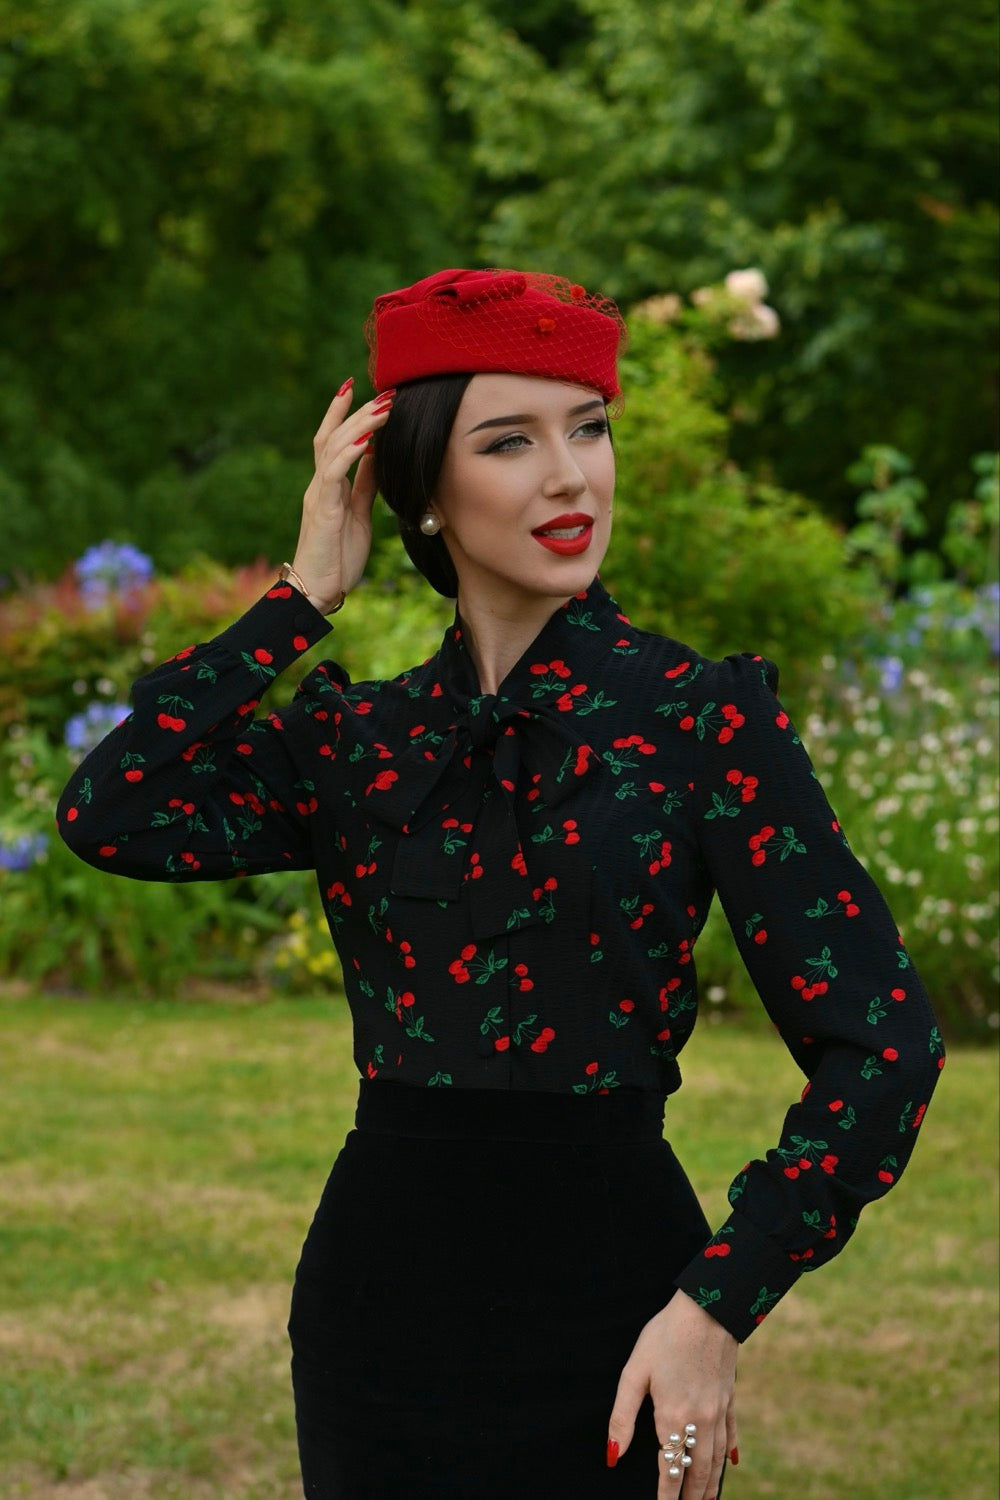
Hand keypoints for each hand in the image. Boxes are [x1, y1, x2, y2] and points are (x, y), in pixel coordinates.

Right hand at [290, 380, 393, 611]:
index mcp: (329, 486)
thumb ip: (365, 486)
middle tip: (385, 391)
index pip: (332, 439)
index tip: (359, 387)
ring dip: (360, 425)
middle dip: (358, 411)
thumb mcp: (359, 515)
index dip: (343, 412)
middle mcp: (320, 485)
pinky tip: (367, 439)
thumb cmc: (337, 558)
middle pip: (333, 435)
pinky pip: (333, 474)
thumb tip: (377, 456)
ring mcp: (318, 495)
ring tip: (383, 407)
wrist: (317, 591)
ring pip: (333, 447)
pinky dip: (350, 453)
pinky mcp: (322, 510)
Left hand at [607, 1290, 737, 1499]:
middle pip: (697, 1472)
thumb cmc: (666, 1336)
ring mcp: (718, 1411)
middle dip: (692, 1498)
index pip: (670, 1470)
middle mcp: (700, 1422)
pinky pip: (731, 1434)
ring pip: (716, 1459)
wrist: (708, 1309)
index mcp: (673, 1418)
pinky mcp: (729, 1397)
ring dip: (711, 1485)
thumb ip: (622, 1416)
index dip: (666, 1495)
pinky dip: (729, 1453)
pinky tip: (731, 1463)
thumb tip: (612, 1455)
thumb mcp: (635, 1372)